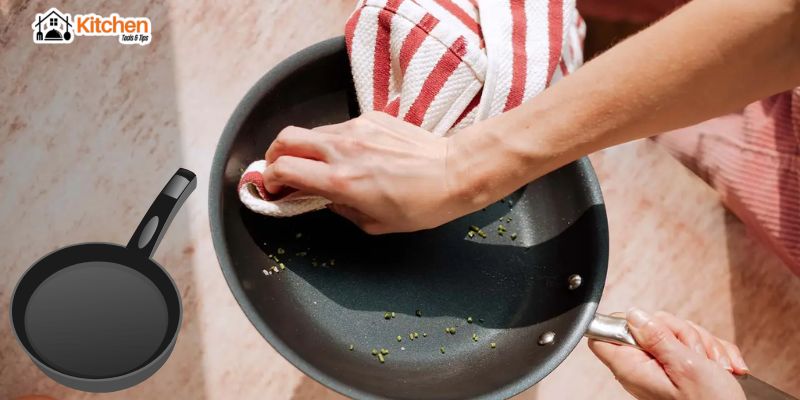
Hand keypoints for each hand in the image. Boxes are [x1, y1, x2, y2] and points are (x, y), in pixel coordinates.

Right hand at [262, 112, 474, 232]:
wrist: (453, 172)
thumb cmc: (421, 205)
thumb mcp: (375, 224)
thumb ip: (341, 210)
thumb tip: (326, 200)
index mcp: (340, 181)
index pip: (283, 169)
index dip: (268, 180)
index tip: (271, 189)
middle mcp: (342, 150)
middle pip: (285, 139)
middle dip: (274, 156)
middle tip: (280, 171)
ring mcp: (356, 129)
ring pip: (312, 132)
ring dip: (305, 148)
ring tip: (318, 165)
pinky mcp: (371, 118)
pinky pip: (339, 127)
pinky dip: (334, 141)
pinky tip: (353, 155)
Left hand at [589, 308, 747, 399]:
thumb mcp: (686, 365)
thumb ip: (658, 337)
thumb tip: (633, 315)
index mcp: (632, 368)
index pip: (602, 335)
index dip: (620, 322)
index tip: (649, 325)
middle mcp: (641, 368)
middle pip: (646, 326)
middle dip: (680, 332)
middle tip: (696, 353)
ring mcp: (659, 368)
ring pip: (673, 333)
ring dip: (701, 344)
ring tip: (712, 365)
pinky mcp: (677, 368)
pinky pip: (689, 344)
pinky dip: (709, 352)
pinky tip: (720, 367)